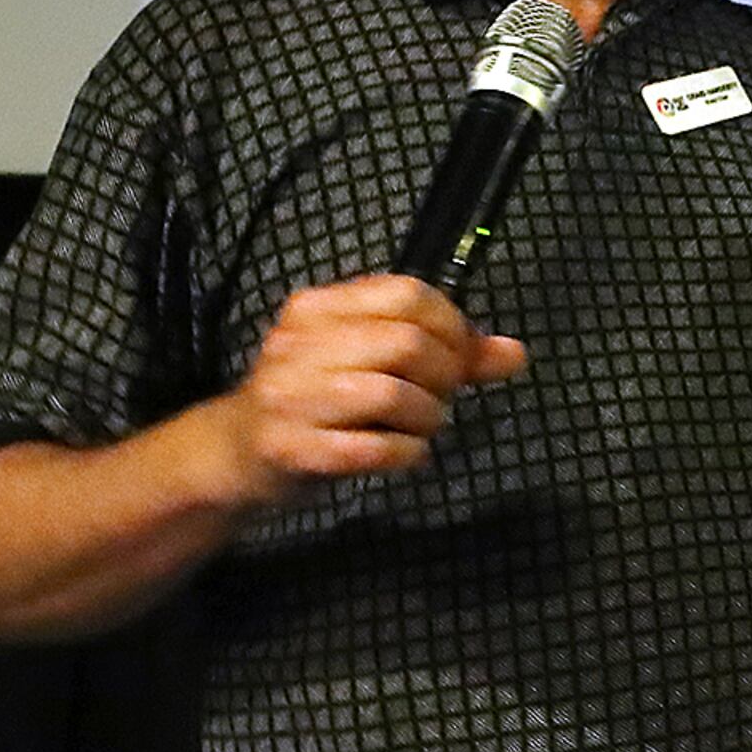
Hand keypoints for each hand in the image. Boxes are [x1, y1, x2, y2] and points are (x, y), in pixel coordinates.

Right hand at [210, 274, 528, 507]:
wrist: (237, 456)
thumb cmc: (316, 403)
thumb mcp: (371, 363)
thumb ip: (446, 353)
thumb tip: (514, 353)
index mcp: (317, 309)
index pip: (407, 295)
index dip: (452, 327)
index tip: (458, 357)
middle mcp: (297, 344)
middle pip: (408, 343)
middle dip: (445, 377)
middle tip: (439, 399)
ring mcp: (290, 396)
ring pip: (393, 394)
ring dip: (428, 418)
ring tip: (421, 429)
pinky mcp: (289, 448)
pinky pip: (373, 448)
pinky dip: (406, 454)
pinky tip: (404, 455)